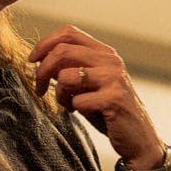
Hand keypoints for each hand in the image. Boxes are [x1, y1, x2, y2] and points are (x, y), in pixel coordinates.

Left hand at [29, 25, 164, 169]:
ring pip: (65, 76)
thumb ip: (70, 69)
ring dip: (59, 94)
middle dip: (42, 71)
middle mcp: (111, 61)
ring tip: (68, 105)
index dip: (44, 43)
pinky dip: (74, 109)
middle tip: (39, 88)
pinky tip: (84, 113)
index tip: (32, 60)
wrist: (138, 137)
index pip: (69, 32)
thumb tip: (41, 60)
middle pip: (62, 51)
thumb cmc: (108, 111)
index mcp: (104, 52)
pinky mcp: (114, 99)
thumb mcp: (88, 84)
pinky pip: (78, 101)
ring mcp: (114, 78)